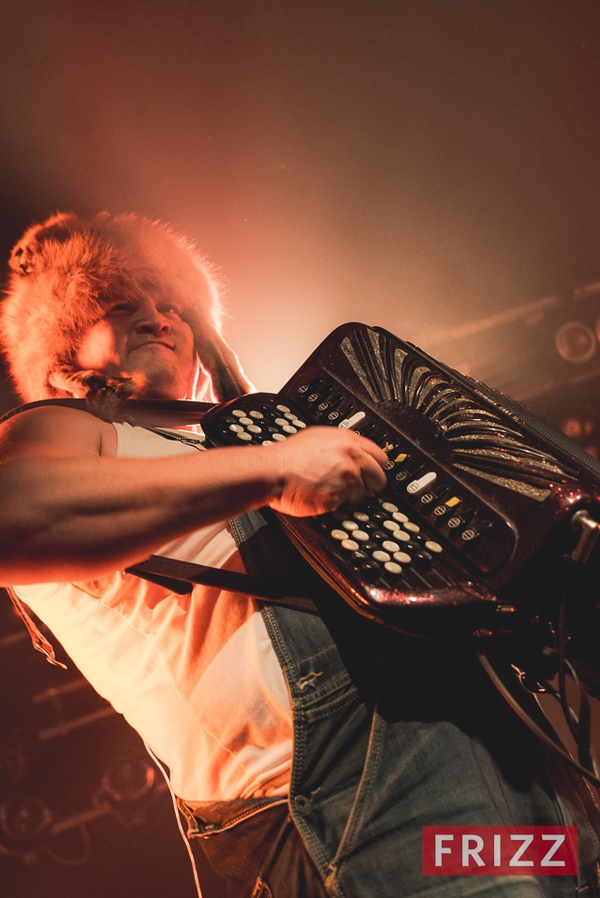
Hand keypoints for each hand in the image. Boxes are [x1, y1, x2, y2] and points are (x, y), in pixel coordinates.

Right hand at [267, 426, 387, 516]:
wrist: (272, 472)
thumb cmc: (287, 458)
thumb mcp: (317, 439)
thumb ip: (339, 446)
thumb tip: (352, 453)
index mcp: (347, 439)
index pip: (380, 455)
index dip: (376, 467)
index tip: (373, 473)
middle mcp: (351, 455)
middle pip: (380, 476)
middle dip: (372, 484)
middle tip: (361, 488)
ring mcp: (348, 475)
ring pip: (365, 492)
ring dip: (352, 495)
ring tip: (332, 491)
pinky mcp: (341, 494)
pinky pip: (349, 504)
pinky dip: (340, 504)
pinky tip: (325, 496)